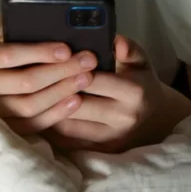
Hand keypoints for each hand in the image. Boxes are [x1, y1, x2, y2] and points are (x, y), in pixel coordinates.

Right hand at [0, 14, 98, 135]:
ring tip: (86, 79)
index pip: (9, 55)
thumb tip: (55, 20)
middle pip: (25, 83)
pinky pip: (30, 125)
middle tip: (88, 61)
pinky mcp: (1, 125)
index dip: (39, 52)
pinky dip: (54, 115)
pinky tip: (75, 101)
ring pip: (29, 107)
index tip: (66, 48)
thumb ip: (16, 24)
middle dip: (61, 71)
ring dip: (61, 93)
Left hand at [45, 35, 190, 152]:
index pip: (93, 80)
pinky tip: (42, 111)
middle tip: (35, 77)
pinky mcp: (101, 151)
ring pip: (69, 124)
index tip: (53, 60)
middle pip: (78, 104)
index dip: (71, 70)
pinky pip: (68, 140)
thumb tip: (116, 41)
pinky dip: (53, 126)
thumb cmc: (142, 83)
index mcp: (133, 92)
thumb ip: (129, 48)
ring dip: (49, 110)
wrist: (155, 119)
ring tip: (35, 94)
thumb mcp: (141, 61)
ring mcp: (111, 138)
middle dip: (55, 90)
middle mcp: (123, 117)